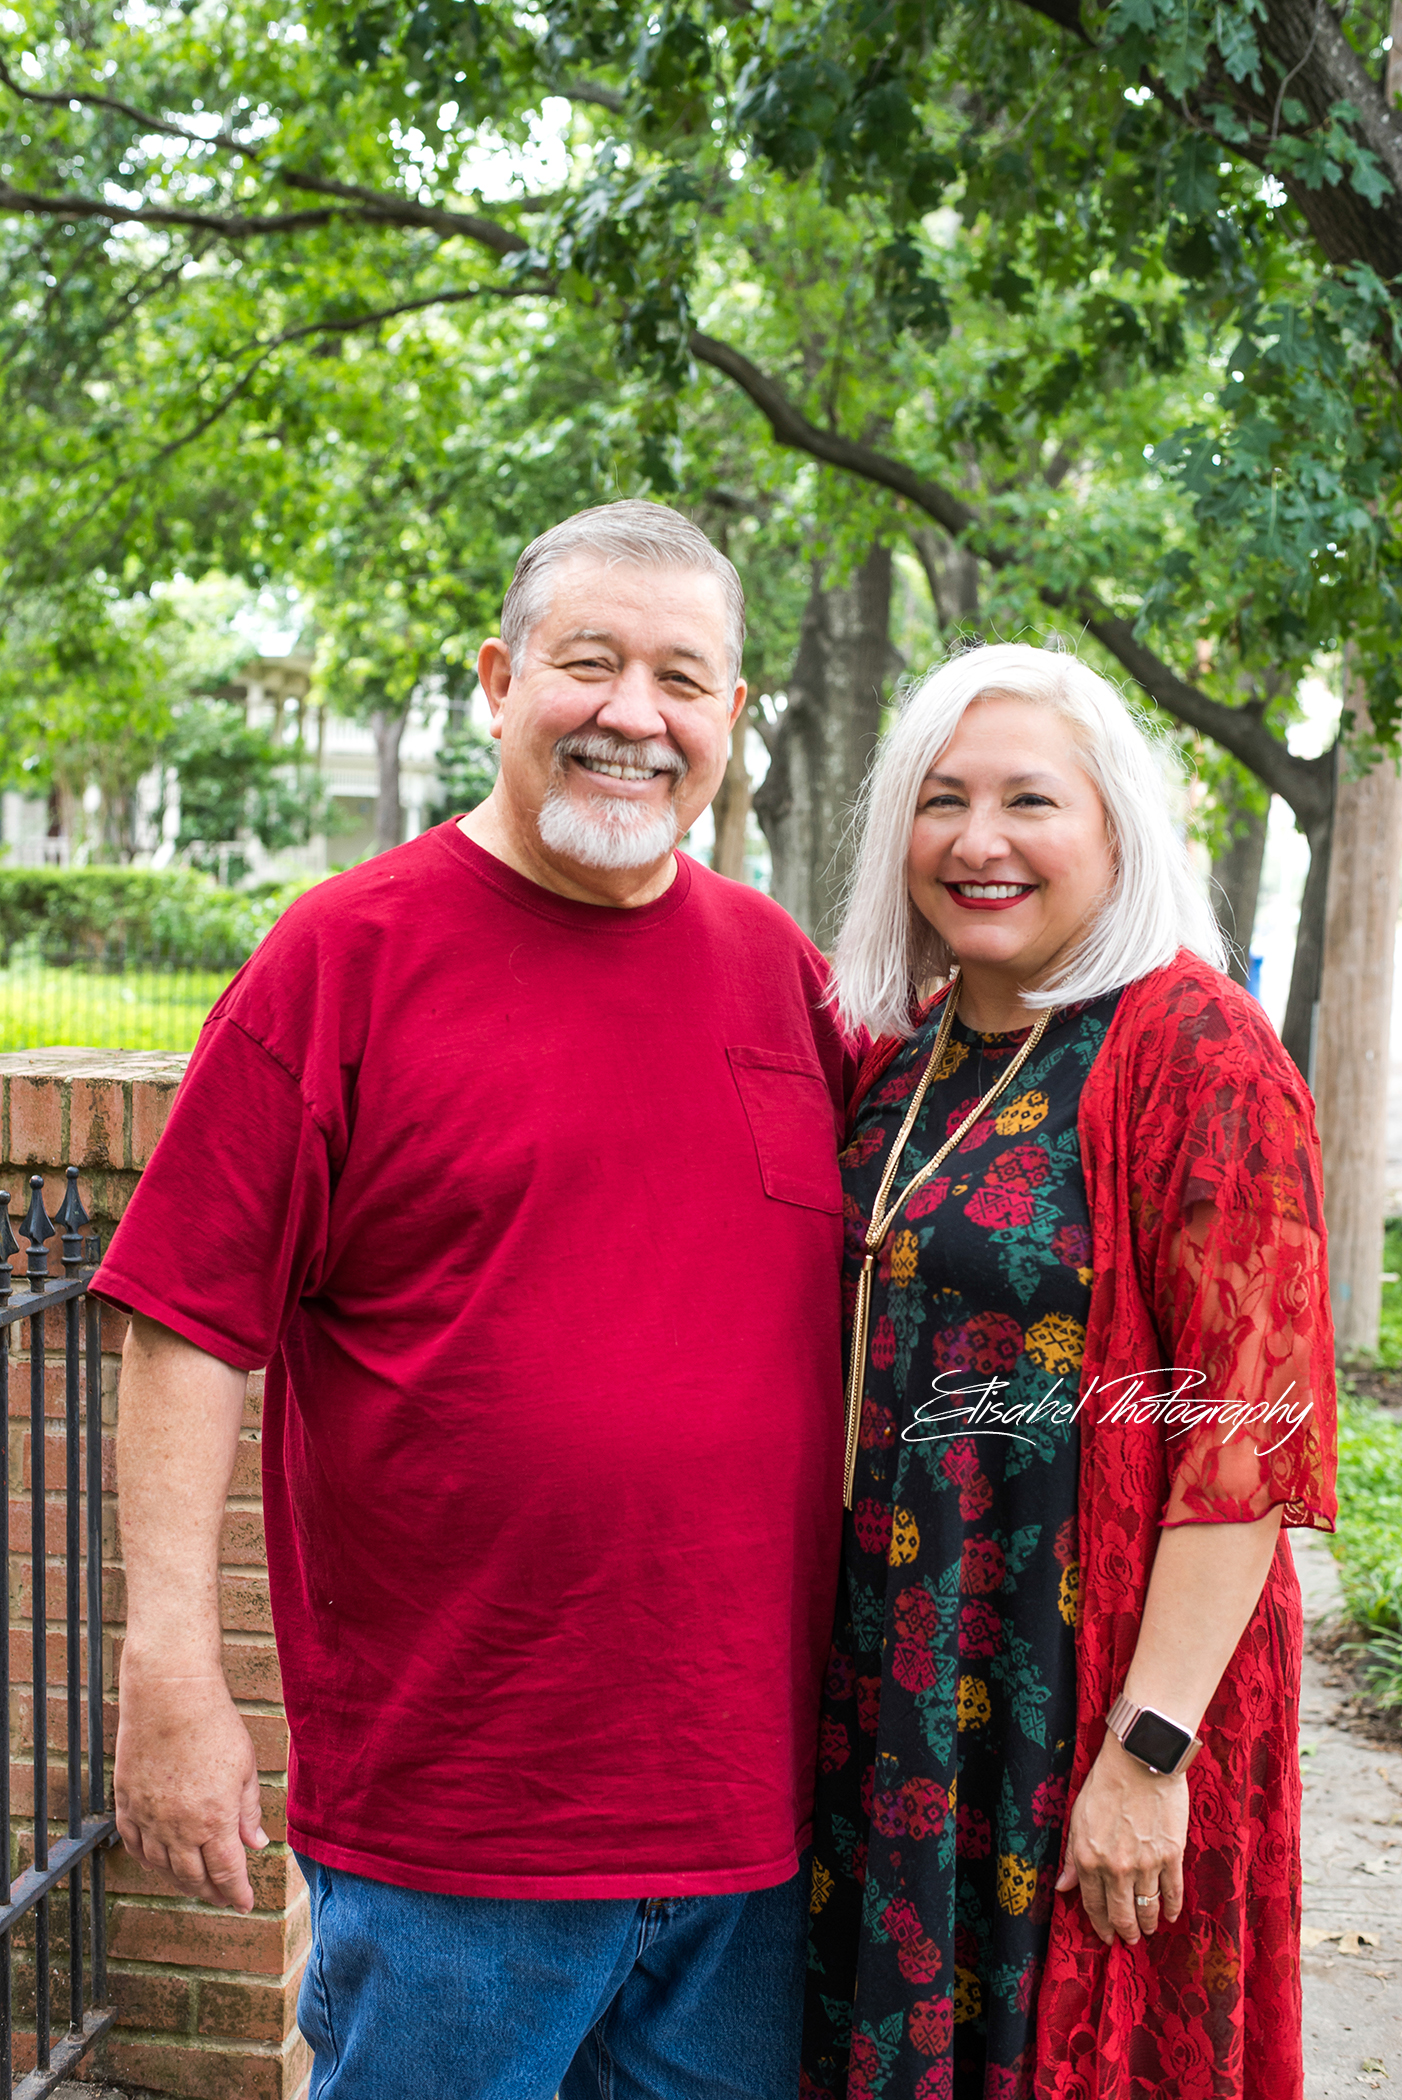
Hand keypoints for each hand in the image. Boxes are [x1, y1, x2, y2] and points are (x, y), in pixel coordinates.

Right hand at [114, 1657, 267, 1911]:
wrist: (169, 1697)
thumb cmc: (214, 1726)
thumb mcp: (244, 1767)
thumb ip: (248, 1811)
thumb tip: (256, 1844)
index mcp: (214, 1821)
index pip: (226, 1873)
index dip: (237, 1893)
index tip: (245, 1904)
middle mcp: (179, 1828)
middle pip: (194, 1878)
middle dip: (212, 1892)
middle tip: (223, 1897)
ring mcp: (149, 1818)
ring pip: (162, 1868)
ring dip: (181, 1881)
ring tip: (195, 1883)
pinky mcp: (127, 1804)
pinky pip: (134, 1846)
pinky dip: (148, 1861)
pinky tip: (159, 1862)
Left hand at [1054, 1735, 1187, 1945]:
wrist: (1139, 1760)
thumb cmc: (1105, 1784)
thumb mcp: (1078, 1819)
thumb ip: (1073, 1857)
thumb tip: (1063, 1887)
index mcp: (1090, 1858)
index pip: (1093, 1904)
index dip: (1100, 1924)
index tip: (1106, 1936)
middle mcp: (1117, 1867)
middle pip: (1122, 1913)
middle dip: (1126, 1931)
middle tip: (1130, 1939)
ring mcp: (1146, 1863)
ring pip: (1148, 1907)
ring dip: (1148, 1923)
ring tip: (1148, 1929)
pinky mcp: (1171, 1854)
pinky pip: (1172, 1891)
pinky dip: (1172, 1908)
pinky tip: (1170, 1914)